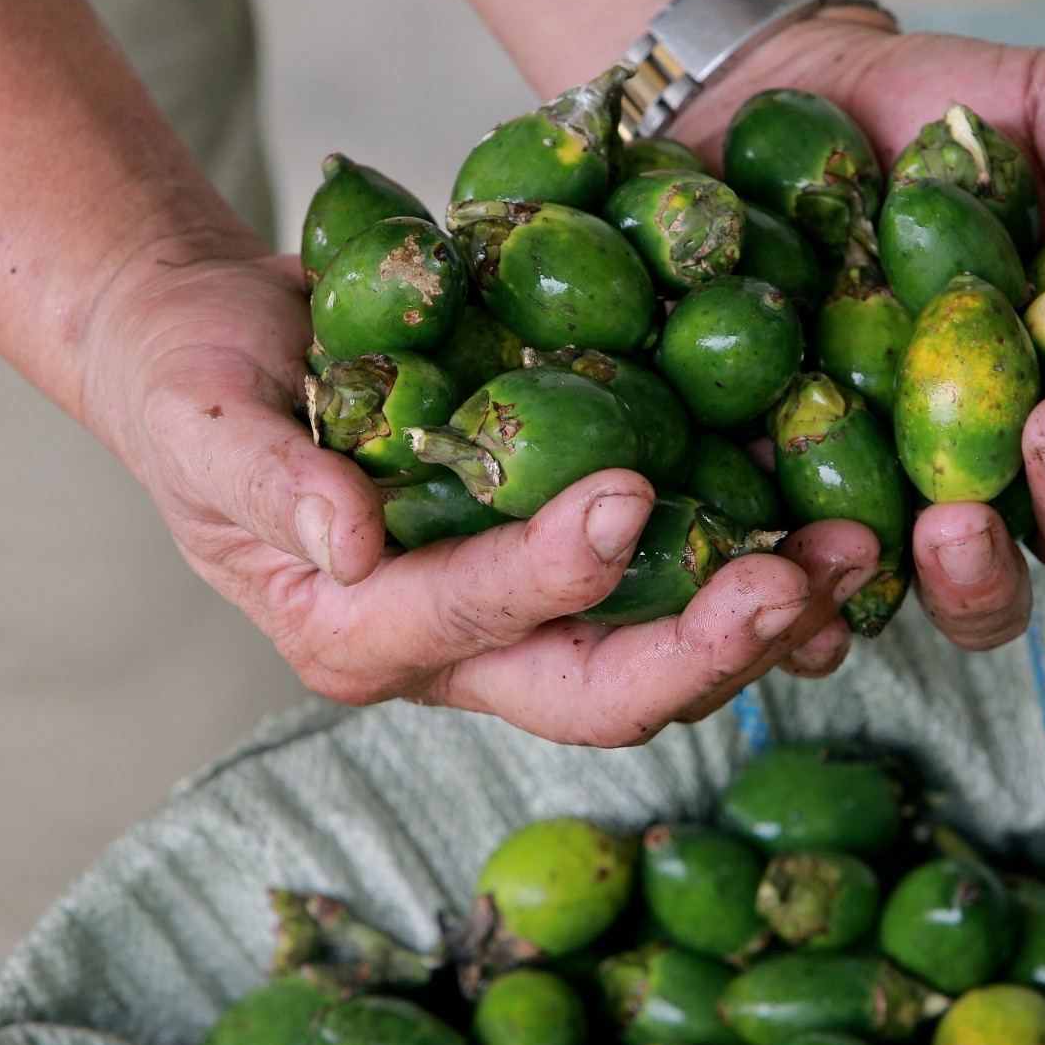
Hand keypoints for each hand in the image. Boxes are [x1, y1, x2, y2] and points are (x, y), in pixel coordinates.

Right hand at [78, 246, 877, 745]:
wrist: (229, 352)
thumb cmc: (192, 381)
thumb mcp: (198, 418)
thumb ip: (264, 483)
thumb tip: (348, 541)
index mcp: (353, 631)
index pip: (462, 619)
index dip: (546, 572)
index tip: (626, 493)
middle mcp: (450, 654)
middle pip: (593, 692)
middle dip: (700, 649)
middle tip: (795, 582)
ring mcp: (518, 620)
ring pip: (654, 657)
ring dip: (756, 619)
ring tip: (852, 551)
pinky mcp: (567, 567)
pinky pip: (669, 588)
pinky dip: (747, 561)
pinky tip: (824, 508)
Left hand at [673, 18, 1044, 651]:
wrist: (762, 126)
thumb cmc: (916, 123)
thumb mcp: (1024, 95)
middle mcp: (1016, 461)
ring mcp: (917, 507)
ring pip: (980, 595)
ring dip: (982, 577)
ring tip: (954, 523)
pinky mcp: (814, 526)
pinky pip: (829, 601)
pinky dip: (828, 613)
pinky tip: (808, 580)